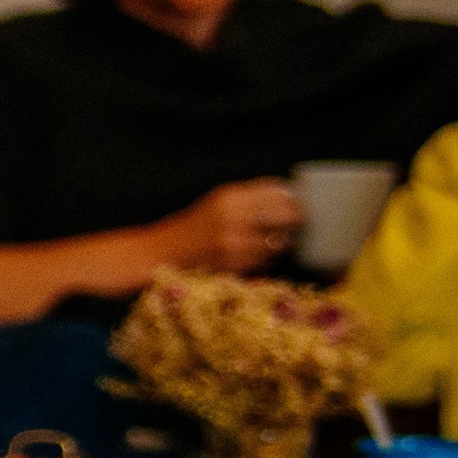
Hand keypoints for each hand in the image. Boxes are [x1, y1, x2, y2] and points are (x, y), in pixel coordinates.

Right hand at [162, 178, 302, 274]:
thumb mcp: (220, 201)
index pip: (279, 192)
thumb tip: (292, 195)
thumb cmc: (197, 227)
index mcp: (231, 197)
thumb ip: (253, 196)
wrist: (164, 253)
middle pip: (287, 216)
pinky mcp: (235, 265)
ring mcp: (235, 243)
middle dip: (293, 222)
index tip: (293, 205)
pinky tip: (253, 256)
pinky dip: (267, 260)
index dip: (292, 199)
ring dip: (281, 244)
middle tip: (290, 226)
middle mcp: (234, 218)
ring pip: (281, 242)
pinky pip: (267, 262)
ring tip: (267, 243)